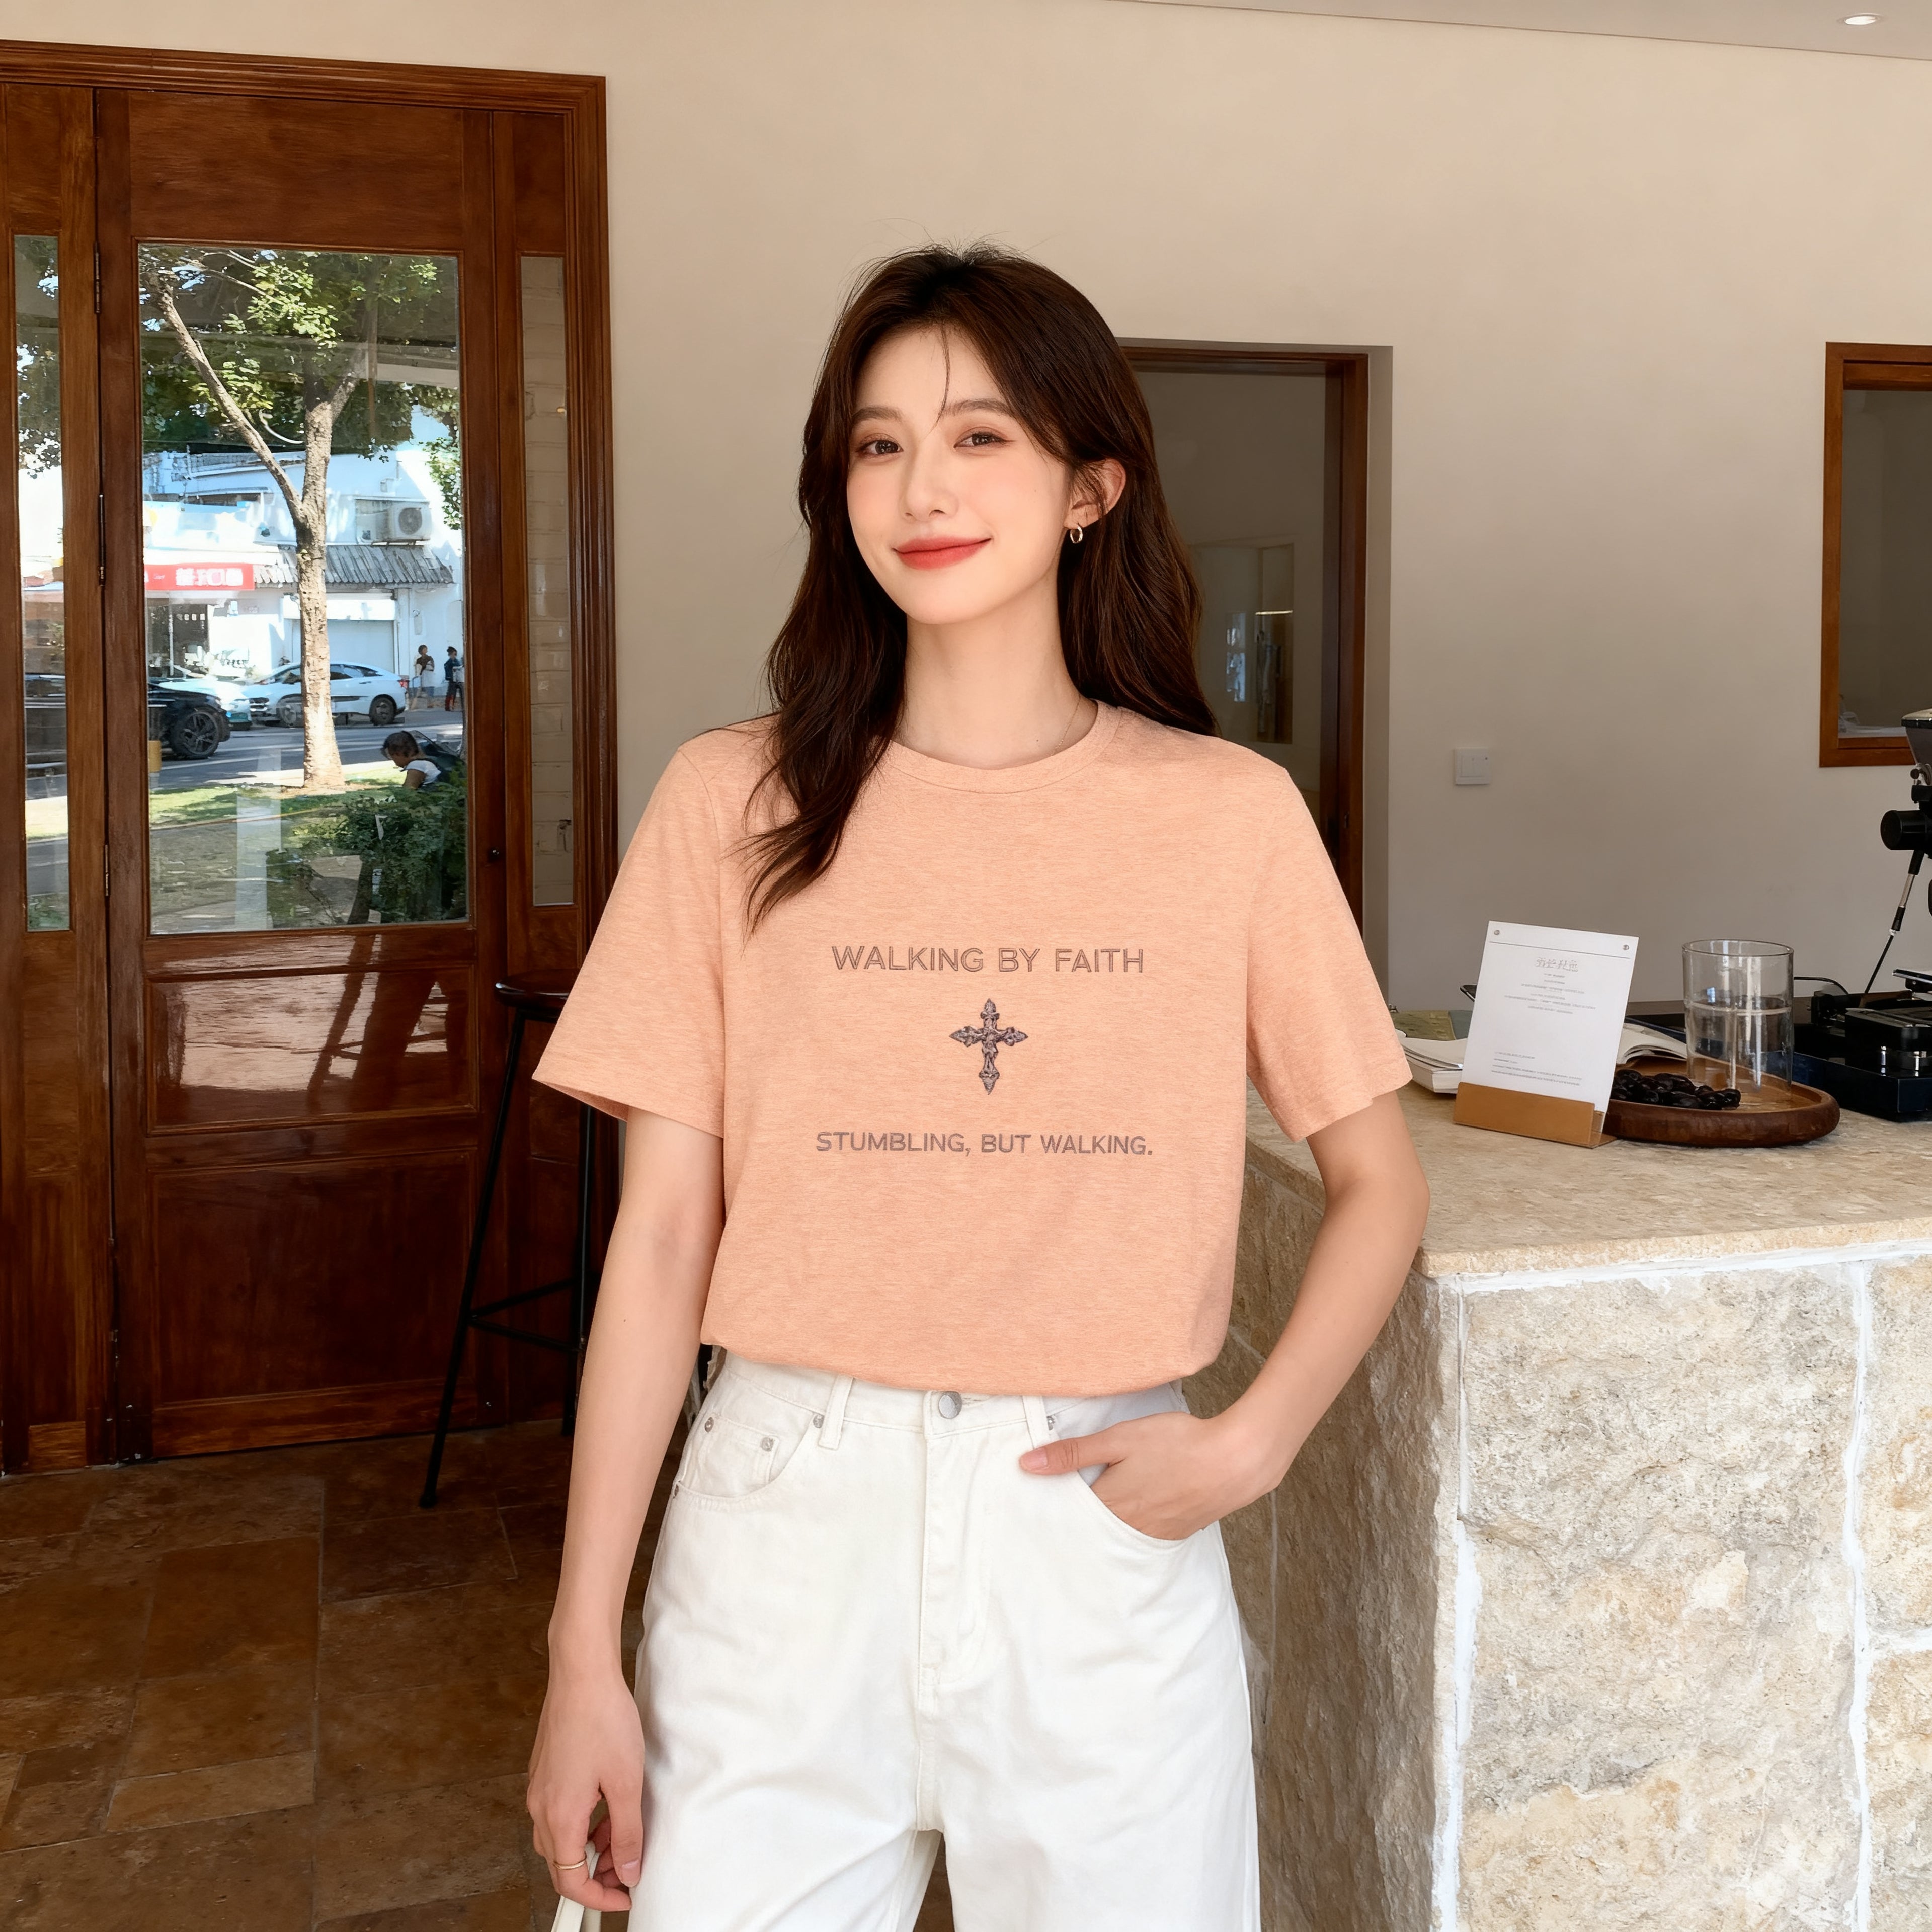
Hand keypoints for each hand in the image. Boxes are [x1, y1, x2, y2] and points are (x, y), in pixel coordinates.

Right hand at [526, 1656, 645, 1914]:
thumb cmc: (604, 1720)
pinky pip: (558, 1813)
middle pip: (561, 1864)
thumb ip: (627, 1834)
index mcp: (559, 1817)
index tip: (625, 1897)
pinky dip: (581, 1822)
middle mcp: (540, 1807)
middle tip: (628, 1868)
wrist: (582, 1673)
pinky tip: (606, 1805)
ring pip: (559, 1839)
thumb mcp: (626, 1783)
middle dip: (595, 1874)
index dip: (599, 1898)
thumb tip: (627, 1872)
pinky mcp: (544, 1771)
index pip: (570, 1882)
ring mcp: (539, 1788)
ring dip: (589, 1847)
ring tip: (622, 1832)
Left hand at [1017, 1408, 1285, 1540]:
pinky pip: (1144, 1533)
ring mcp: (1156, 1533)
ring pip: (1118, 1533)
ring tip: (1097, 1508)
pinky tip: (1136, 1509)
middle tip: (1058, 1510)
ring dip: (1105, 1525)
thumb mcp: (1119, 1439)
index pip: (1070, 1515)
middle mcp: (1129, 1528)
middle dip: (1076, 1521)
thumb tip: (1026, 1465)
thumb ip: (1074, 1453)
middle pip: (1092, 1529)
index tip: (1037, 1501)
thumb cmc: (1176, 1444)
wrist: (1236, 1461)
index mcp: (1110, 1506)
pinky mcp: (1178, 1530)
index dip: (1054, 1505)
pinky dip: (1133, 1525)